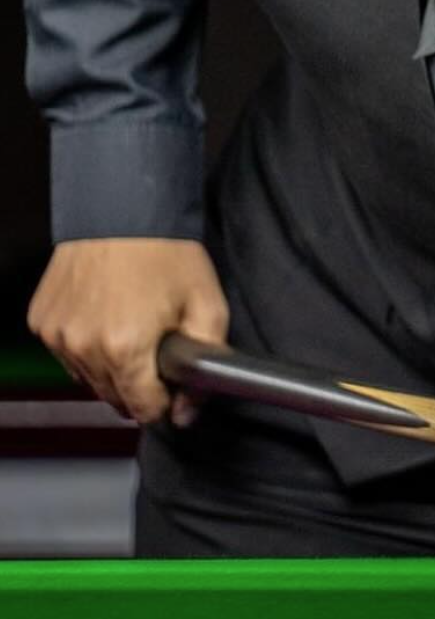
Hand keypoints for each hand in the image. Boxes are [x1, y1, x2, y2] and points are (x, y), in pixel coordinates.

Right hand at [26, 237, 228, 426]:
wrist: (124, 210)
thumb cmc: (166, 252)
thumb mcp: (208, 306)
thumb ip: (206, 363)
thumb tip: (189, 409)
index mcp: (125, 348)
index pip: (143, 408)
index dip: (165, 401)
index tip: (173, 386)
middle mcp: (84, 346)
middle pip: (114, 397)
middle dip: (140, 384)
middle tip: (158, 349)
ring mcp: (57, 335)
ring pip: (89, 378)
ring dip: (112, 367)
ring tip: (133, 328)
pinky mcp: (42, 321)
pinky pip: (68, 353)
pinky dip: (87, 346)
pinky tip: (107, 317)